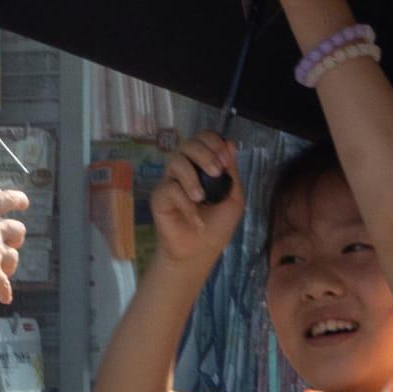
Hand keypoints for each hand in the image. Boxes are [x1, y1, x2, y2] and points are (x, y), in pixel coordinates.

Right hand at [0, 158, 29, 303]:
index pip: (9, 200)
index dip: (17, 200)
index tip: (21, 201)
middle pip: (17, 229)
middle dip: (17, 232)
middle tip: (13, 234)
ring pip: (14, 254)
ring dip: (12, 257)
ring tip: (8, 261)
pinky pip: (2, 284)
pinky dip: (4, 290)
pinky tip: (5, 297)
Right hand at [150, 132, 244, 265]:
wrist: (200, 252)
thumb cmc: (216, 226)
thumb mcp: (233, 199)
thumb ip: (232, 173)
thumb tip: (230, 143)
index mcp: (203, 166)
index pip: (203, 139)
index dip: (213, 142)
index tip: (224, 159)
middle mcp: (185, 168)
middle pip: (188, 144)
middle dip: (204, 154)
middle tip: (216, 172)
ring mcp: (170, 180)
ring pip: (176, 161)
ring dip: (192, 177)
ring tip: (201, 198)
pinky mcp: (159, 196)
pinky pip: (169, 189)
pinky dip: (185, 203)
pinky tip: (196, 220)